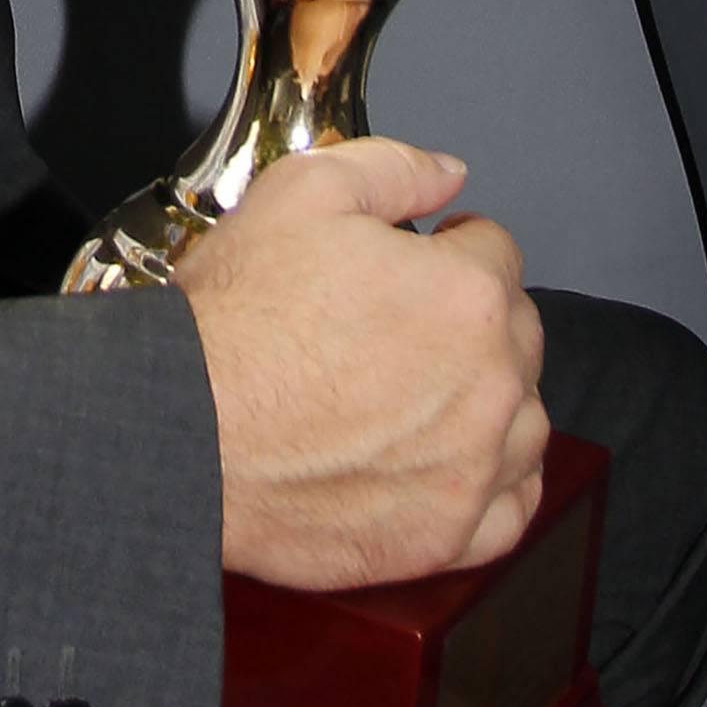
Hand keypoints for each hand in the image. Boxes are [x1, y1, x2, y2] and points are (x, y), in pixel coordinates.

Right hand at [176, 138, 547, 591]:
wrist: (181, 431)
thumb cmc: (233, 324)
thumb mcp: (300, 193)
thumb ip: (394, 170)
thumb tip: (448, 175)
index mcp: (467, 296)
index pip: (497, 253)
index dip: (450, 249)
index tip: (418, 265)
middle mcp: (488, 386)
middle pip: (519, 336)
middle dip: (473, 321)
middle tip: (402, 326)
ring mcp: (471, 468)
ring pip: (525, 421)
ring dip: (490, 400)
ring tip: (421, 392)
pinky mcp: (442, 536)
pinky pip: (512, 508)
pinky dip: (492, 484)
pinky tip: (448, 461)